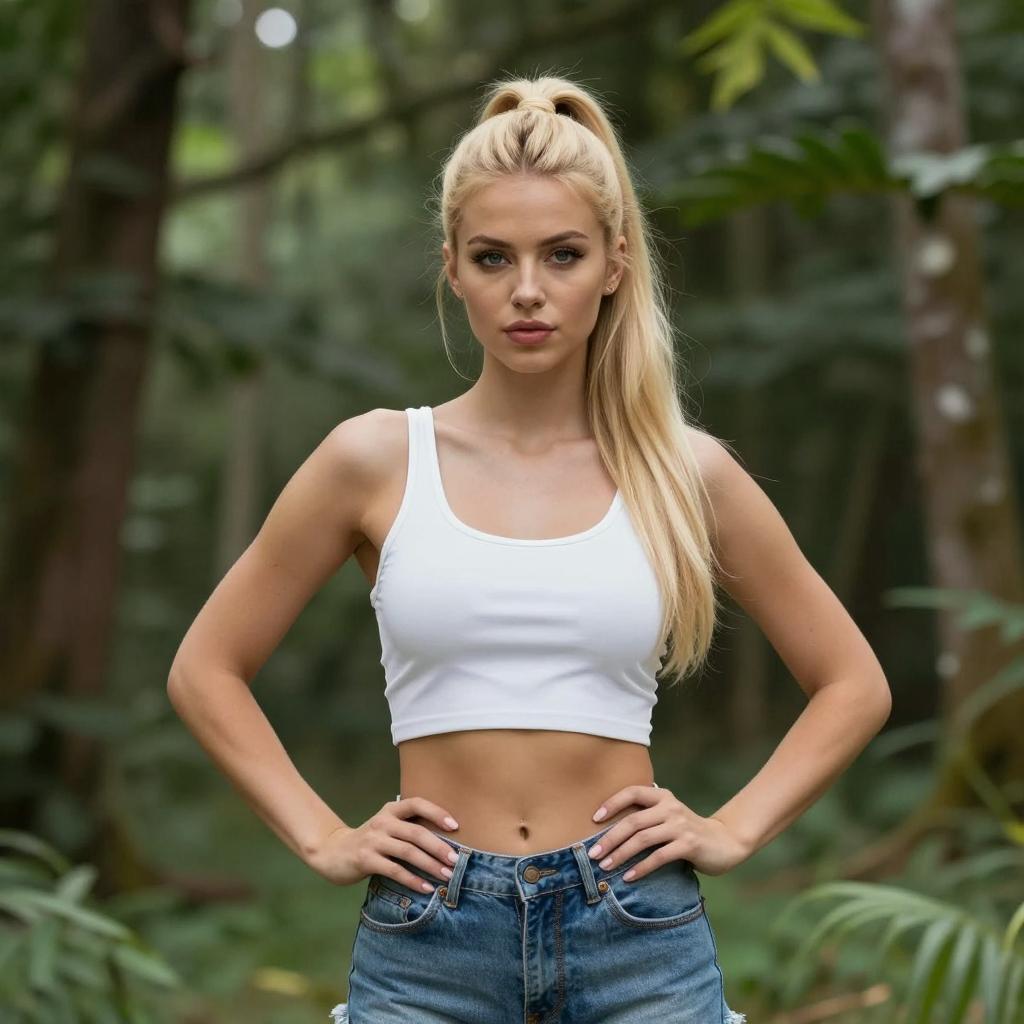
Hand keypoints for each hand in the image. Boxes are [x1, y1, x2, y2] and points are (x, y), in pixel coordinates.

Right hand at [307, 796, 460, 888]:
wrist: (332, 853)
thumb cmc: (370, 841)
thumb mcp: (387, 827)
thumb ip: (408, 828)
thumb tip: (446, 842)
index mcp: (390, 810)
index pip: (416, 803)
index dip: (437, 812)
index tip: (455, 826)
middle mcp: (382, 822)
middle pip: (416, 832)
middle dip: (439, 847)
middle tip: (456, 860)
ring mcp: (373, 840)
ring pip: (408, 852)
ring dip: (430, 865)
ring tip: (446, 876)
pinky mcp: (366, 860)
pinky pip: (395, 870)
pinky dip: (413, 880)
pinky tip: (426, 888)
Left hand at [588, 784, 748, 878]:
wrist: (725, 842)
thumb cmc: (687, 831)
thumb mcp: (667, 816)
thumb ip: (647, 816)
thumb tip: (608, 828)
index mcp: (662, 796)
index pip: (632, 792)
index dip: (612, 803)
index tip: (594, 819)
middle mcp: (670, 807)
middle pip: (633, 820)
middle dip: (610, 838)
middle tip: (593, 853)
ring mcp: (680, 825)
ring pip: (643, 839)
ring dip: (621, 854)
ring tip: (606, 866)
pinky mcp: (689, 844)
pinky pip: (659, 856)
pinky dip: (641, 867)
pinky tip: (629, 877)